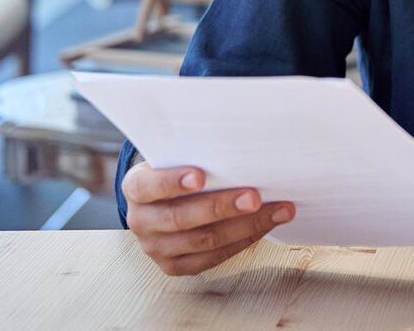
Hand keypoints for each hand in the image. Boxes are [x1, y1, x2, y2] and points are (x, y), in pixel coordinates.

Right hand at [123, 162, 294, 275]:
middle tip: (255, 197)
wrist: (165, 200)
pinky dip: (244, 241)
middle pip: (181, 218)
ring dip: (246, 226)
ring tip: (277, 211)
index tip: (200, 175)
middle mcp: (141, 220)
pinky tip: (265, 226)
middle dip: (222, 207)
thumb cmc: (181, 170)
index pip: (148, 186)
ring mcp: (156, 247)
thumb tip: (243, 148)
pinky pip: (213, 257)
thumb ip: (198, 154)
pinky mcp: (174, 265)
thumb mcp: (179, 157)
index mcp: (136, 188)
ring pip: (203, 241)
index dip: (172, 182)